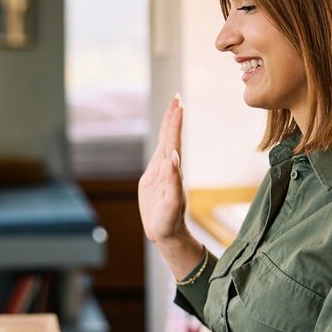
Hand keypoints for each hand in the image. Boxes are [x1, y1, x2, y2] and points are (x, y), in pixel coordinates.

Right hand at [138, 95, 187, 242]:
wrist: (166, 233)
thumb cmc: (170, 221)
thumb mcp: (171, 203)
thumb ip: (173, 180)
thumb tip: (173, 157)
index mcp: (172, 170)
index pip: (174, 141)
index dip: (175, 123)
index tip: (178, 105)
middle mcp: (168, 167)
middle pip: (170, 137)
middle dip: (173, 117)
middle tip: (177, 97)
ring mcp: (161, 171)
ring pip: (165, 142)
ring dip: (168, 125)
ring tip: (172, 108)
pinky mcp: (153, 177)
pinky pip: (158, 153)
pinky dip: (161, 140)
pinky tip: (164, 134)